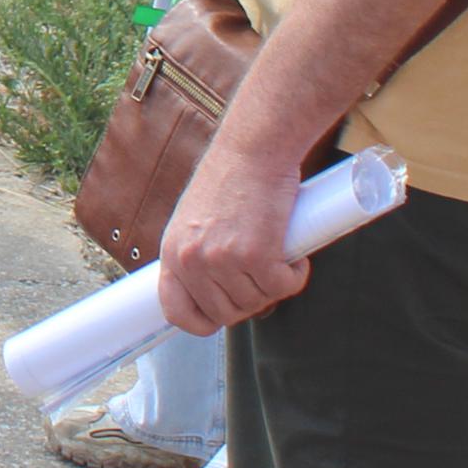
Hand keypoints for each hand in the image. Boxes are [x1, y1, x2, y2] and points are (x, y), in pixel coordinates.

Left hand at [154, 138, 311, 336]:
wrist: (254, 147)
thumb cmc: (232, 177)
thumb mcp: (196, 219)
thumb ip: (199, 252)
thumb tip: (218, 290)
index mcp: (173, 252)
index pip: (175, 311)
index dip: (202, 320)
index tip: (222, 314)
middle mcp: (192, 260)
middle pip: (225, 314)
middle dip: (250, 301)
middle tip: (264, 275)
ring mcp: (222, 260)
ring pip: (257, 302)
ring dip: (274, 285)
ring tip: (278, 254)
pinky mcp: (256, 255)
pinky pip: (282, 287)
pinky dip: (295, 276)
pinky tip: (294, 256)